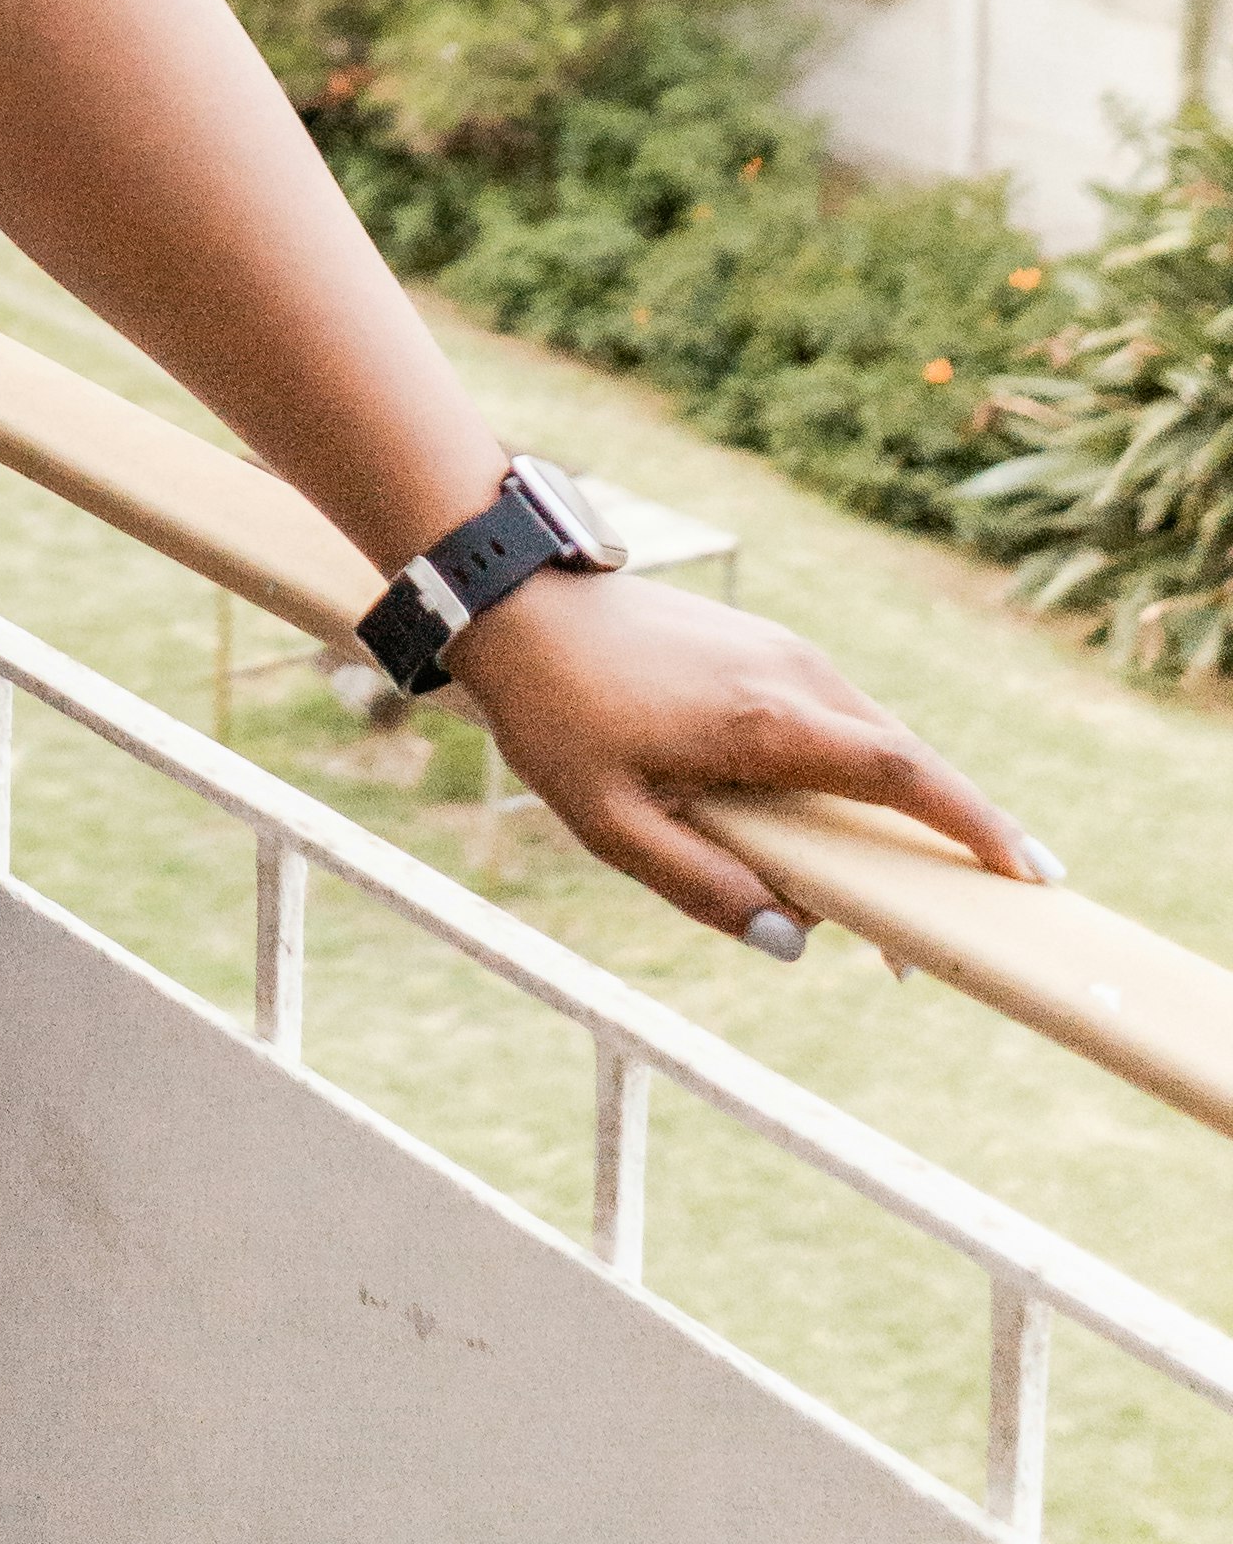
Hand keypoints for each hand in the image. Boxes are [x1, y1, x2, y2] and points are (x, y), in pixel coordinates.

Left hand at [451, 564, 1053, 947]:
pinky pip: (838, 716)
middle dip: (951, 834)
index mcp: (767, 719)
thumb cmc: (558, 713)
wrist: (516, 600)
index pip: (902, 772)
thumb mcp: (610, 823)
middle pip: (903, 758)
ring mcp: (783, 651)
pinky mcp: (764, 646)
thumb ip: (701, 886)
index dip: (972, 822)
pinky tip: (835, 823)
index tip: (1028, 871)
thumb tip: (794, 943)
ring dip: (899, 805)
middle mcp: (794, 674)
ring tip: (896, 893)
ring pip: (872, 736)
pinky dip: (859, 771)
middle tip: (976, 920)